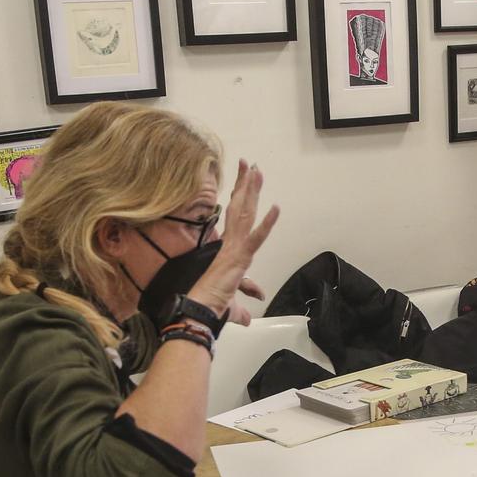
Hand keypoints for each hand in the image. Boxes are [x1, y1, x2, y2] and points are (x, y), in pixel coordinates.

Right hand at [190, 160, 280, 325]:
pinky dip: (267, 224)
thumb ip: (242, 302)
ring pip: (245, 214)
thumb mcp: (232, 303)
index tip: (243, 180)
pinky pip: (256, 238)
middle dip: (245, 184)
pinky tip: (276, 208)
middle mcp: (231, 244)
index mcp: (229, 249)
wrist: (199, 311)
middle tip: (250, 163)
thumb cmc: (211, 306)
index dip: (239, 197)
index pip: (235, 218)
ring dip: (251, 191)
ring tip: (256, 169)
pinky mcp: (238, 257)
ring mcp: (234, 248)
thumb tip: (250, 313)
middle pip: (239, 208)